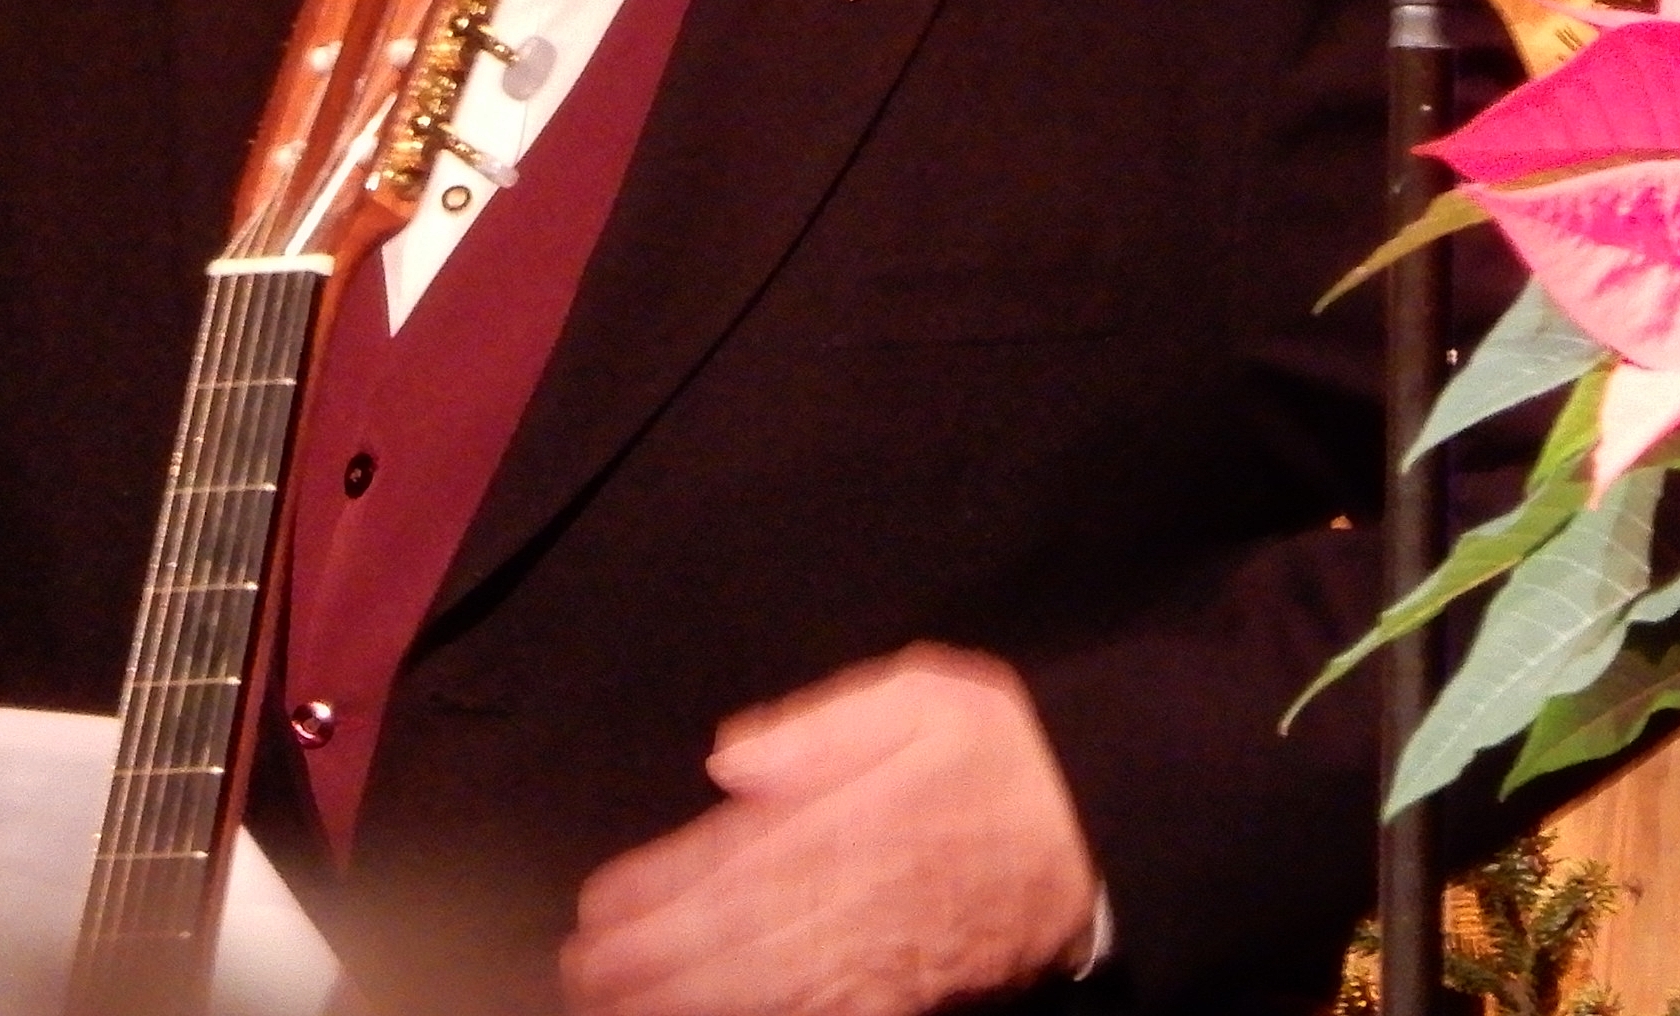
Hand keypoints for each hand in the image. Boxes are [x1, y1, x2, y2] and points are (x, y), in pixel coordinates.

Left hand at [560, 645, 1098, 1015]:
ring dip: (685, 1001)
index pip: (729, 863)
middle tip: (580, 972)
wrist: (1099, 831)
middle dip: (647, 961)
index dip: (656, 892)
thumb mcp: (924, 696)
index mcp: (846, 821)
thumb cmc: (1002, 756)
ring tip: (617, 1006)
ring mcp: (876, 959)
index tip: (597, 904)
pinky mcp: (904, 998)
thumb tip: (731, 758)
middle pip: (730, 940)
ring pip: (763, 992)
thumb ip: (823, 724)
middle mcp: (850, 898)